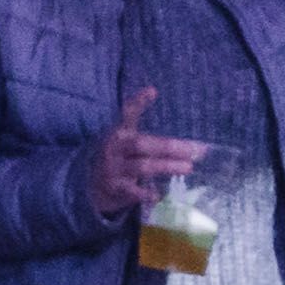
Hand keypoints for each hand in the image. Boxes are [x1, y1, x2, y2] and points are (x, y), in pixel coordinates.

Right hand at [86, 85, 208, 223]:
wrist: (87, 183)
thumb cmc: (115, 156)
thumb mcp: (123, 136)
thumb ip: (135, 117)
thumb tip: (153, 89)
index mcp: (118, 132)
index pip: (127, 113)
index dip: (138, 103)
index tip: (152, 91)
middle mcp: (114, 148)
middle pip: (142, 144)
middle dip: (169, 147)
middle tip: (196, 150)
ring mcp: (113, 168)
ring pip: (141, 166)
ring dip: (166, 166)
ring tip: (188, 167)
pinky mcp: (114, 188)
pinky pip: (132, 190)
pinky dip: (145, 193)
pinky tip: (159, 195)